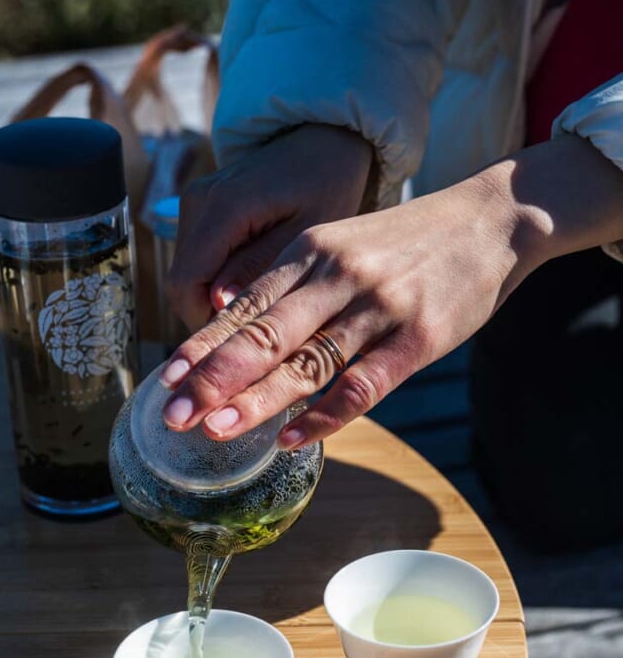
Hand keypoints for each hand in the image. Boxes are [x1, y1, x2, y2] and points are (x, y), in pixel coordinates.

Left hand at [160, 135, 622, 447]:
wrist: (491, 219)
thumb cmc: (406, 242)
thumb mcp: (341, 244)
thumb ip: (295, 286)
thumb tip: (238, 330)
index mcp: (311, 251)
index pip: (245, 306)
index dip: (202, 346)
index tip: (166, 379)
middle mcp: (337, 276)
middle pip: (265, 334)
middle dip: (214, 377)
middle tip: (174, 413)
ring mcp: (379, 308)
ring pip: (307, 362)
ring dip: (259, 399)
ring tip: (217, 429)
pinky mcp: (418, 339)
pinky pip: (363, 384)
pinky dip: (326, 415)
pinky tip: (293, 437)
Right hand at [168, 124, 372, 330]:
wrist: (322, 138)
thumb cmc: (326, 182)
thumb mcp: (306, 231)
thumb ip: (260, 267)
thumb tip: (218, 303)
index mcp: (223, 207)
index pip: (186, 284)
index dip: (204, 323)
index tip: (240, 339)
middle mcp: (197, 202)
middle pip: (181, 284)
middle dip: (211, 314)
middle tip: (257, 327)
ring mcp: (193, 203)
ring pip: (187, 275)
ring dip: (215, 297)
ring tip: (261, 299)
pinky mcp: (198, 208)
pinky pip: (197, 259)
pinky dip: (217, 279)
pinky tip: (253, 278)